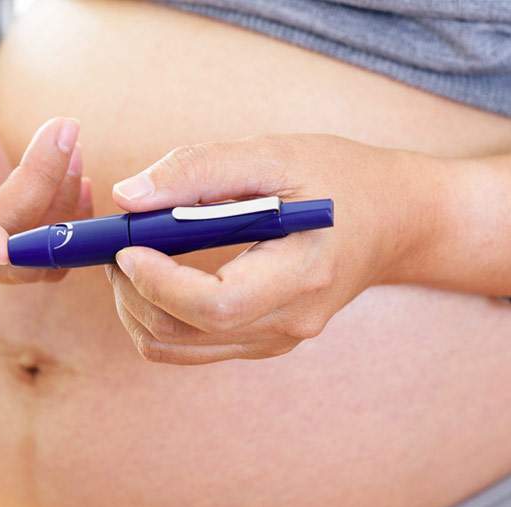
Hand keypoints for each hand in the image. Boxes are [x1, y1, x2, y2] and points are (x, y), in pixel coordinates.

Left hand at [105, 134, 510, 363]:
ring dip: (137, 307)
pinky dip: (158, 315)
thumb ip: (201, 169)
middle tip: (115, 244)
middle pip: (183, 333)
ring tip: (129, 256)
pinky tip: (156, 275)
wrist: (396, 223)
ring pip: (176, 347)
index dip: (158, 282)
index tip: (125, 245)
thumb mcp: (277, 154)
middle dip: (132, 292)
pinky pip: (190, 345)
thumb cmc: (342, 180)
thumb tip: (128, 196)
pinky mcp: (262, 342)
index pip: (214, 306)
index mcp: (302, 277)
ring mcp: (276, 341)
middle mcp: (288, 323)